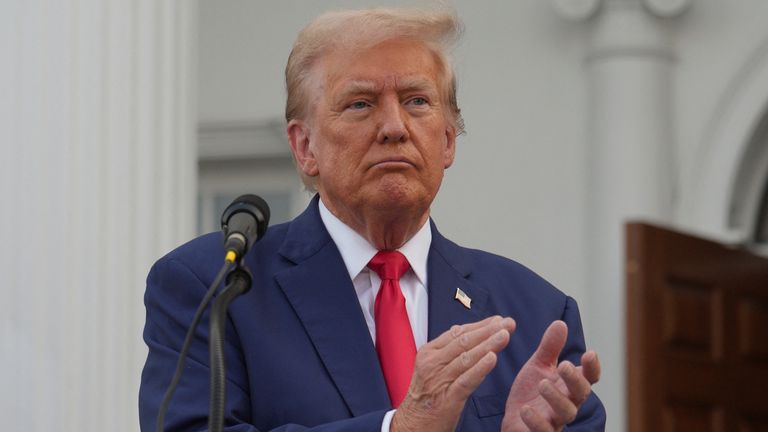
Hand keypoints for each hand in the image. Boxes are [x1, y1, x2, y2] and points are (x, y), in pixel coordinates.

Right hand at [391, 316, 516, 431]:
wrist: (412, 425)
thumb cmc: (426, 396)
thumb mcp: (431, 368)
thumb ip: (447, 351)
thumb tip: (463, 330)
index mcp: (428, 353)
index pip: (457, 333)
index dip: (479, 325)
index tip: (498, 320)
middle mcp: (432, 363)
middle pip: (464, 342)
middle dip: (488, 331)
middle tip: (508, 323)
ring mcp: (439, 380)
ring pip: (467, 358)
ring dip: (488, 345)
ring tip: (505, 335)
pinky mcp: (447, 399)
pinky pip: (466, 380)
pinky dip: (480, 368)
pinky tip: (493, 358)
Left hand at [501, 321, 599, 431]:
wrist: (513, 419)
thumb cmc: (531, 392)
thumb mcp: (538, 366)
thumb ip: (550, 348)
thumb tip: (561, 322)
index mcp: (568, 385)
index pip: (588, 377)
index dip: (592, 367)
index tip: (590, 352)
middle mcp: (567, 403)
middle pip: (580, 394)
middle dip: (574, 380)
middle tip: (563, 365)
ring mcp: (555, 420)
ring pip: (565, 413)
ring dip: (556, 398)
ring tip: (542, 384)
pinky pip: (544, 431)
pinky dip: (536, 422)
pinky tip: (526, 409)